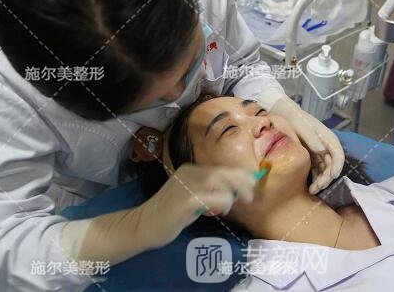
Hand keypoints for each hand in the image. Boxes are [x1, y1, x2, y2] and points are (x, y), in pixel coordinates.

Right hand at [61, 164, 255, 264]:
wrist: (141, 225)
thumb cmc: (167, 215)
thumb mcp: (189, 197)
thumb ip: (208, 192)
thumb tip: (235, 192)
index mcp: (189, 170)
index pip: (220, 168)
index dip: (240, 174)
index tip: (252, 183)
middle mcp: (188, 174)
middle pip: (223, 172)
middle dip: (242, 182)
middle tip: (251, 196)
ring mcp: (186, 186)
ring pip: (220, 182)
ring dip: (232, 193)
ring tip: (233, 204)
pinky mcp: (185, 201)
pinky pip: (213, 198)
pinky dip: (223, 203)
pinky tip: (219, 211)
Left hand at [257, 89, 344, 193]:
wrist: (282, 115)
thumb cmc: (294, 118)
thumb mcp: (302, 126)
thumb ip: (312, 138)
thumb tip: (322, 150)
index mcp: (327, 137)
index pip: (338, 154)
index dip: (337, 166)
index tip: (333, 176)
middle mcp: (325, 146)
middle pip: (332, 165)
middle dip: (327, 178)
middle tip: (318, 187)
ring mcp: (318, 152)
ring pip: (325, 170)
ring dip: (321, 181)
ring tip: (312, 190)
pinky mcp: (310, 157)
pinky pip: (316, 170)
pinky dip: (315, 178)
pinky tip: (309, 187)